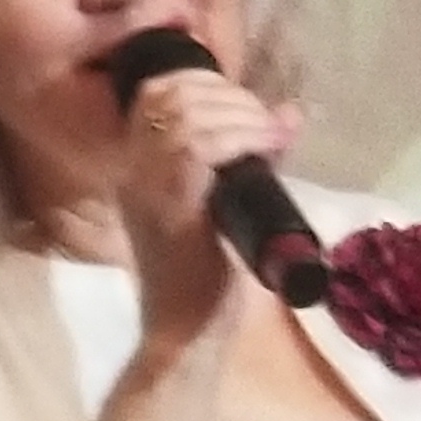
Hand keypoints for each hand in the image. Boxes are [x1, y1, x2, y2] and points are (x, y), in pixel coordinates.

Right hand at [113, 64, 301, 342]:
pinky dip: (238, 138)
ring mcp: (146, 190)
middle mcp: (133, 172)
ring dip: (237, 113)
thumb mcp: (227, 205)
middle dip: (226, 93)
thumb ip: (248, 159)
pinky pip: (196, 150)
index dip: (202, 81)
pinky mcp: (170, 210)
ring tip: (268, 135)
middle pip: (169, 95)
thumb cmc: (203, 280)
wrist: (184, 339)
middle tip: (262, 121)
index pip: (154, 93)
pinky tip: (265, 147)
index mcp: (137, 168)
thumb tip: (287, 114)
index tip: (244, 103)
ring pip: (184, 117)